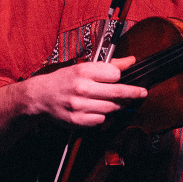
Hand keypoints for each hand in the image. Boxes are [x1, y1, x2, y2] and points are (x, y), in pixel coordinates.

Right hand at [19, 55, 147, 127]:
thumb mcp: (84, 67)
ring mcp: (79, 105)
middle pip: (117, 93)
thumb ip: (110, 65)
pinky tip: (96, 109)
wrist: (40, 96)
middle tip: (142, 93)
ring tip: (115, 102)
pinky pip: (100, 120)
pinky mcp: (77, 120)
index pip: (115, 74)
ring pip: (111, 108)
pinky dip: (102, 115)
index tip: (118, 78)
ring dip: (117, 106)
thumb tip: (132, 60)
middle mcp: (81, 87)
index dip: (118, 77)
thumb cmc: (65, 80)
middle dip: (133, 93)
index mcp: (83, 70)